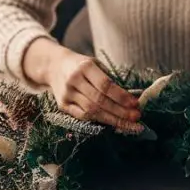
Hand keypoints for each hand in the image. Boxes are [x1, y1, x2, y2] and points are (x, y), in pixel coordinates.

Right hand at [23, 39, 141, 128]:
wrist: (54, 66)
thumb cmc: (82, 66)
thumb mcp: (96, 64)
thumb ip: (111, 79)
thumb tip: (131, 98)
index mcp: (85, 66)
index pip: (105, 84)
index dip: (121, 96)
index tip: (135, 104)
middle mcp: (74, 80)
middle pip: (99, 100)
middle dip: (120, 111)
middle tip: (136, 117)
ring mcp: (66, 94)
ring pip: (92, 111)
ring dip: (113, 119)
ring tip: (129, 124)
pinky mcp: (62, 105)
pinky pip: (83, 116)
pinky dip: (99, 121)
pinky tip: (113, 123)